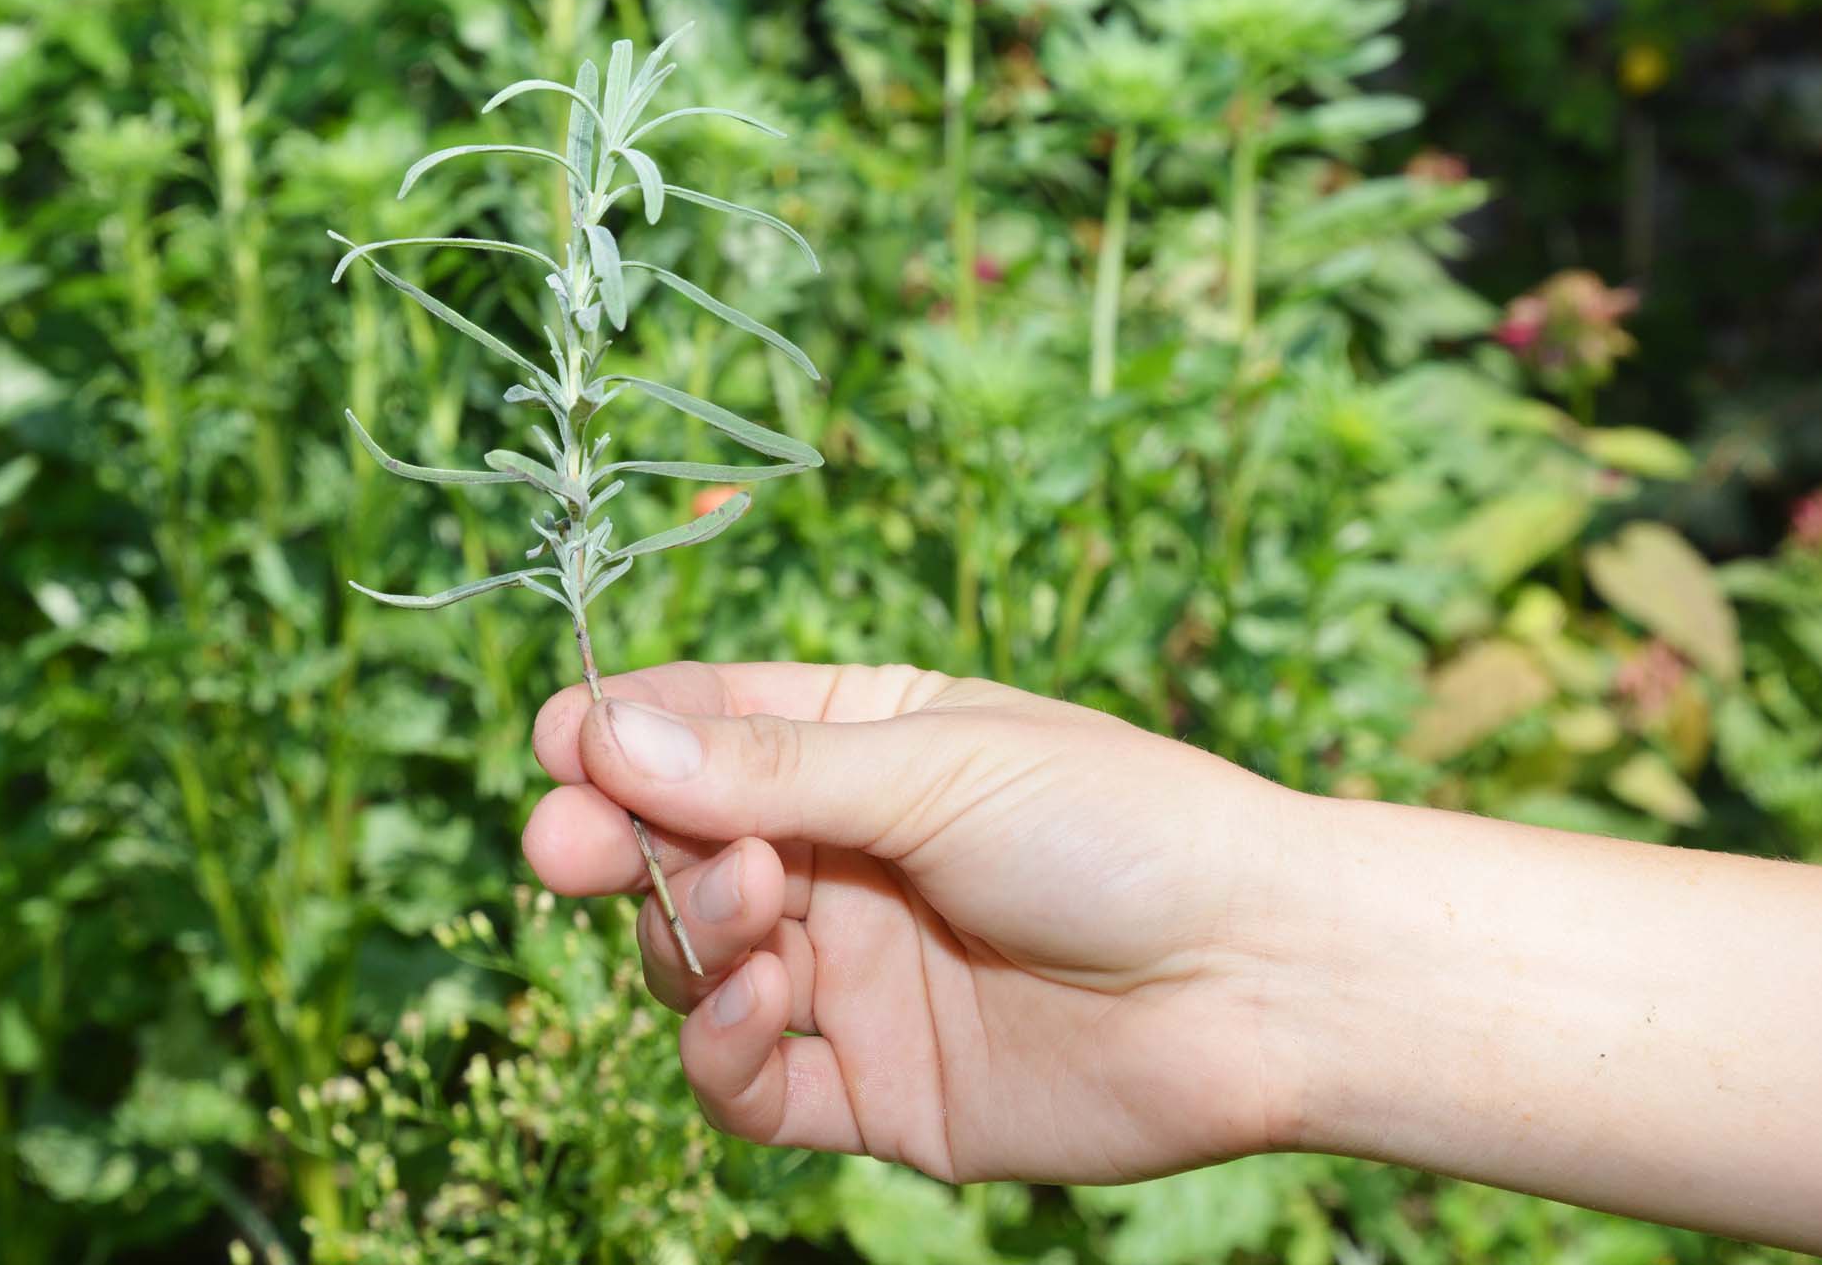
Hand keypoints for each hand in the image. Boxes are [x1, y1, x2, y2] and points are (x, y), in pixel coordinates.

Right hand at [523, 661, 1299, 1183]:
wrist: (1263, 979)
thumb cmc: (1123, 829)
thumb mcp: (937, 768)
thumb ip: (767, 770)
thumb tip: (600, 733)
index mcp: (868, 744)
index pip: (707, 730)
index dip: (622, 737)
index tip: (559, 744)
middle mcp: (850, 858)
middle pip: (681, 852)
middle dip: (618, 846)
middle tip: (566, 847)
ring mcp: (859, 977)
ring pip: (701, 965)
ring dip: (696, 938)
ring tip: (759, 911)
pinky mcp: (878, 1090)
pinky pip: (754, 1084)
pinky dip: (727, 1051)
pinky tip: (764, 1008)